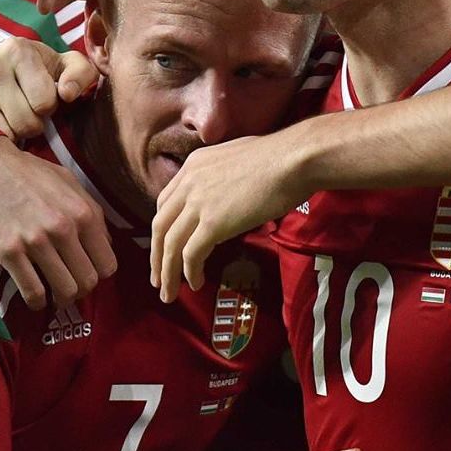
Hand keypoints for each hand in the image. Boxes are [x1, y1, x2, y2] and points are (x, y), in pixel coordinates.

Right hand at [0, 37, 99, 139]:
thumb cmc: (41, 73)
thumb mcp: (68, 68)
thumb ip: (82, 74)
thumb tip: (67, 93)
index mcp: (18, 49)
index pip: (45, 102)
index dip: (49, 108)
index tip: (42, 98)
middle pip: (26, 122)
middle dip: (33, 123)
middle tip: (25, 111)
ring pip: (4, 133)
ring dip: (13, 133)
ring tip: (10, 116)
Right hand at [0, 138, 116, 308]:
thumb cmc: (26, 171)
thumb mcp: (68, 182)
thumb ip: (90, 213)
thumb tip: (105, 244)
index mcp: (84, 212)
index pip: (107, 264)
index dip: (98, 273)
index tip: (84, 272)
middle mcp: (63, 228)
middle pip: (88, 281)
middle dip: (81, 289)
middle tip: (68, 286)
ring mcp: (35, 241)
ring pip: (65, 291)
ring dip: (61, 299)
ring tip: (53, 294)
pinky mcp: (7, 251)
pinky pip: (32, 291)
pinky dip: (36, 301)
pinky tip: (34, 297)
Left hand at [152, 132, 312, 301]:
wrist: (294, 160)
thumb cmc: (281, 158)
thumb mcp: (238, 159)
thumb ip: (223, 176)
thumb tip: (229, 195)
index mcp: (194, 165)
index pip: (165, 202)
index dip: (162, 228)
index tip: (165, 246)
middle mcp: (189, 183)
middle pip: (160, 226)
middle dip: (156, 255)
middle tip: (157, 277)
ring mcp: (199, 203)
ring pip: (170, 244)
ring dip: (167, 272)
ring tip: (168, 293)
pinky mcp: (213, 223)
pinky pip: (191, 254)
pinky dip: (189, 273)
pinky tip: (195, 283)